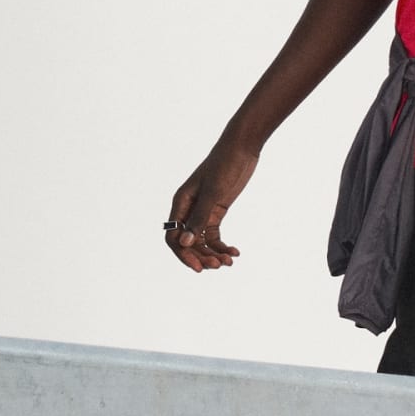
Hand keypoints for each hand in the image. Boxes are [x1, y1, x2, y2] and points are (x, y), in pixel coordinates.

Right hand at [164, 132, 258, 270]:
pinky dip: (223, 246)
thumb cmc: (224, 165)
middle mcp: (188, 209)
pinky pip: (214, 236)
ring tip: (228, 262)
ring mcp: (202, 211)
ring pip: (201, 242)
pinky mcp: (216, 211)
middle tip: (218, 266)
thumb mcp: (213, 192)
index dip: (183, 254)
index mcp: (181, 203)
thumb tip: (184, 243)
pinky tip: (235, 252)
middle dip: (201, 256)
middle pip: (188, 243)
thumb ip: (199, 218)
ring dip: (213, 254)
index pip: (173, 237)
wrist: (241, 148)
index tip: (199, 267)